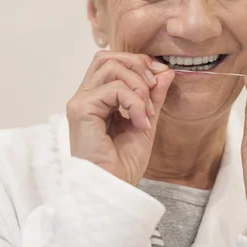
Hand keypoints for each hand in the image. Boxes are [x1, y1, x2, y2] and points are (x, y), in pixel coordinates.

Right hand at [67, 51, 174, 185]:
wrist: (114, 188)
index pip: (112, 62)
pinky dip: (134, 102)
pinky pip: (114, 89)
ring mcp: (80, 102)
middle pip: (107, 57)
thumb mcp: (146, 122)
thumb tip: (165, 71)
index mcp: (97, 99)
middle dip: (137, 65)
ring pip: (110, 67)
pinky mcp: (81, 109)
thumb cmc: (123, 164)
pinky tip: (140, 123)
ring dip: (137, 86)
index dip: (138, 63)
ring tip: (147, 112)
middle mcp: (85, 97)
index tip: (160, 76)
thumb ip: (153, 96)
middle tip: (153, 87)